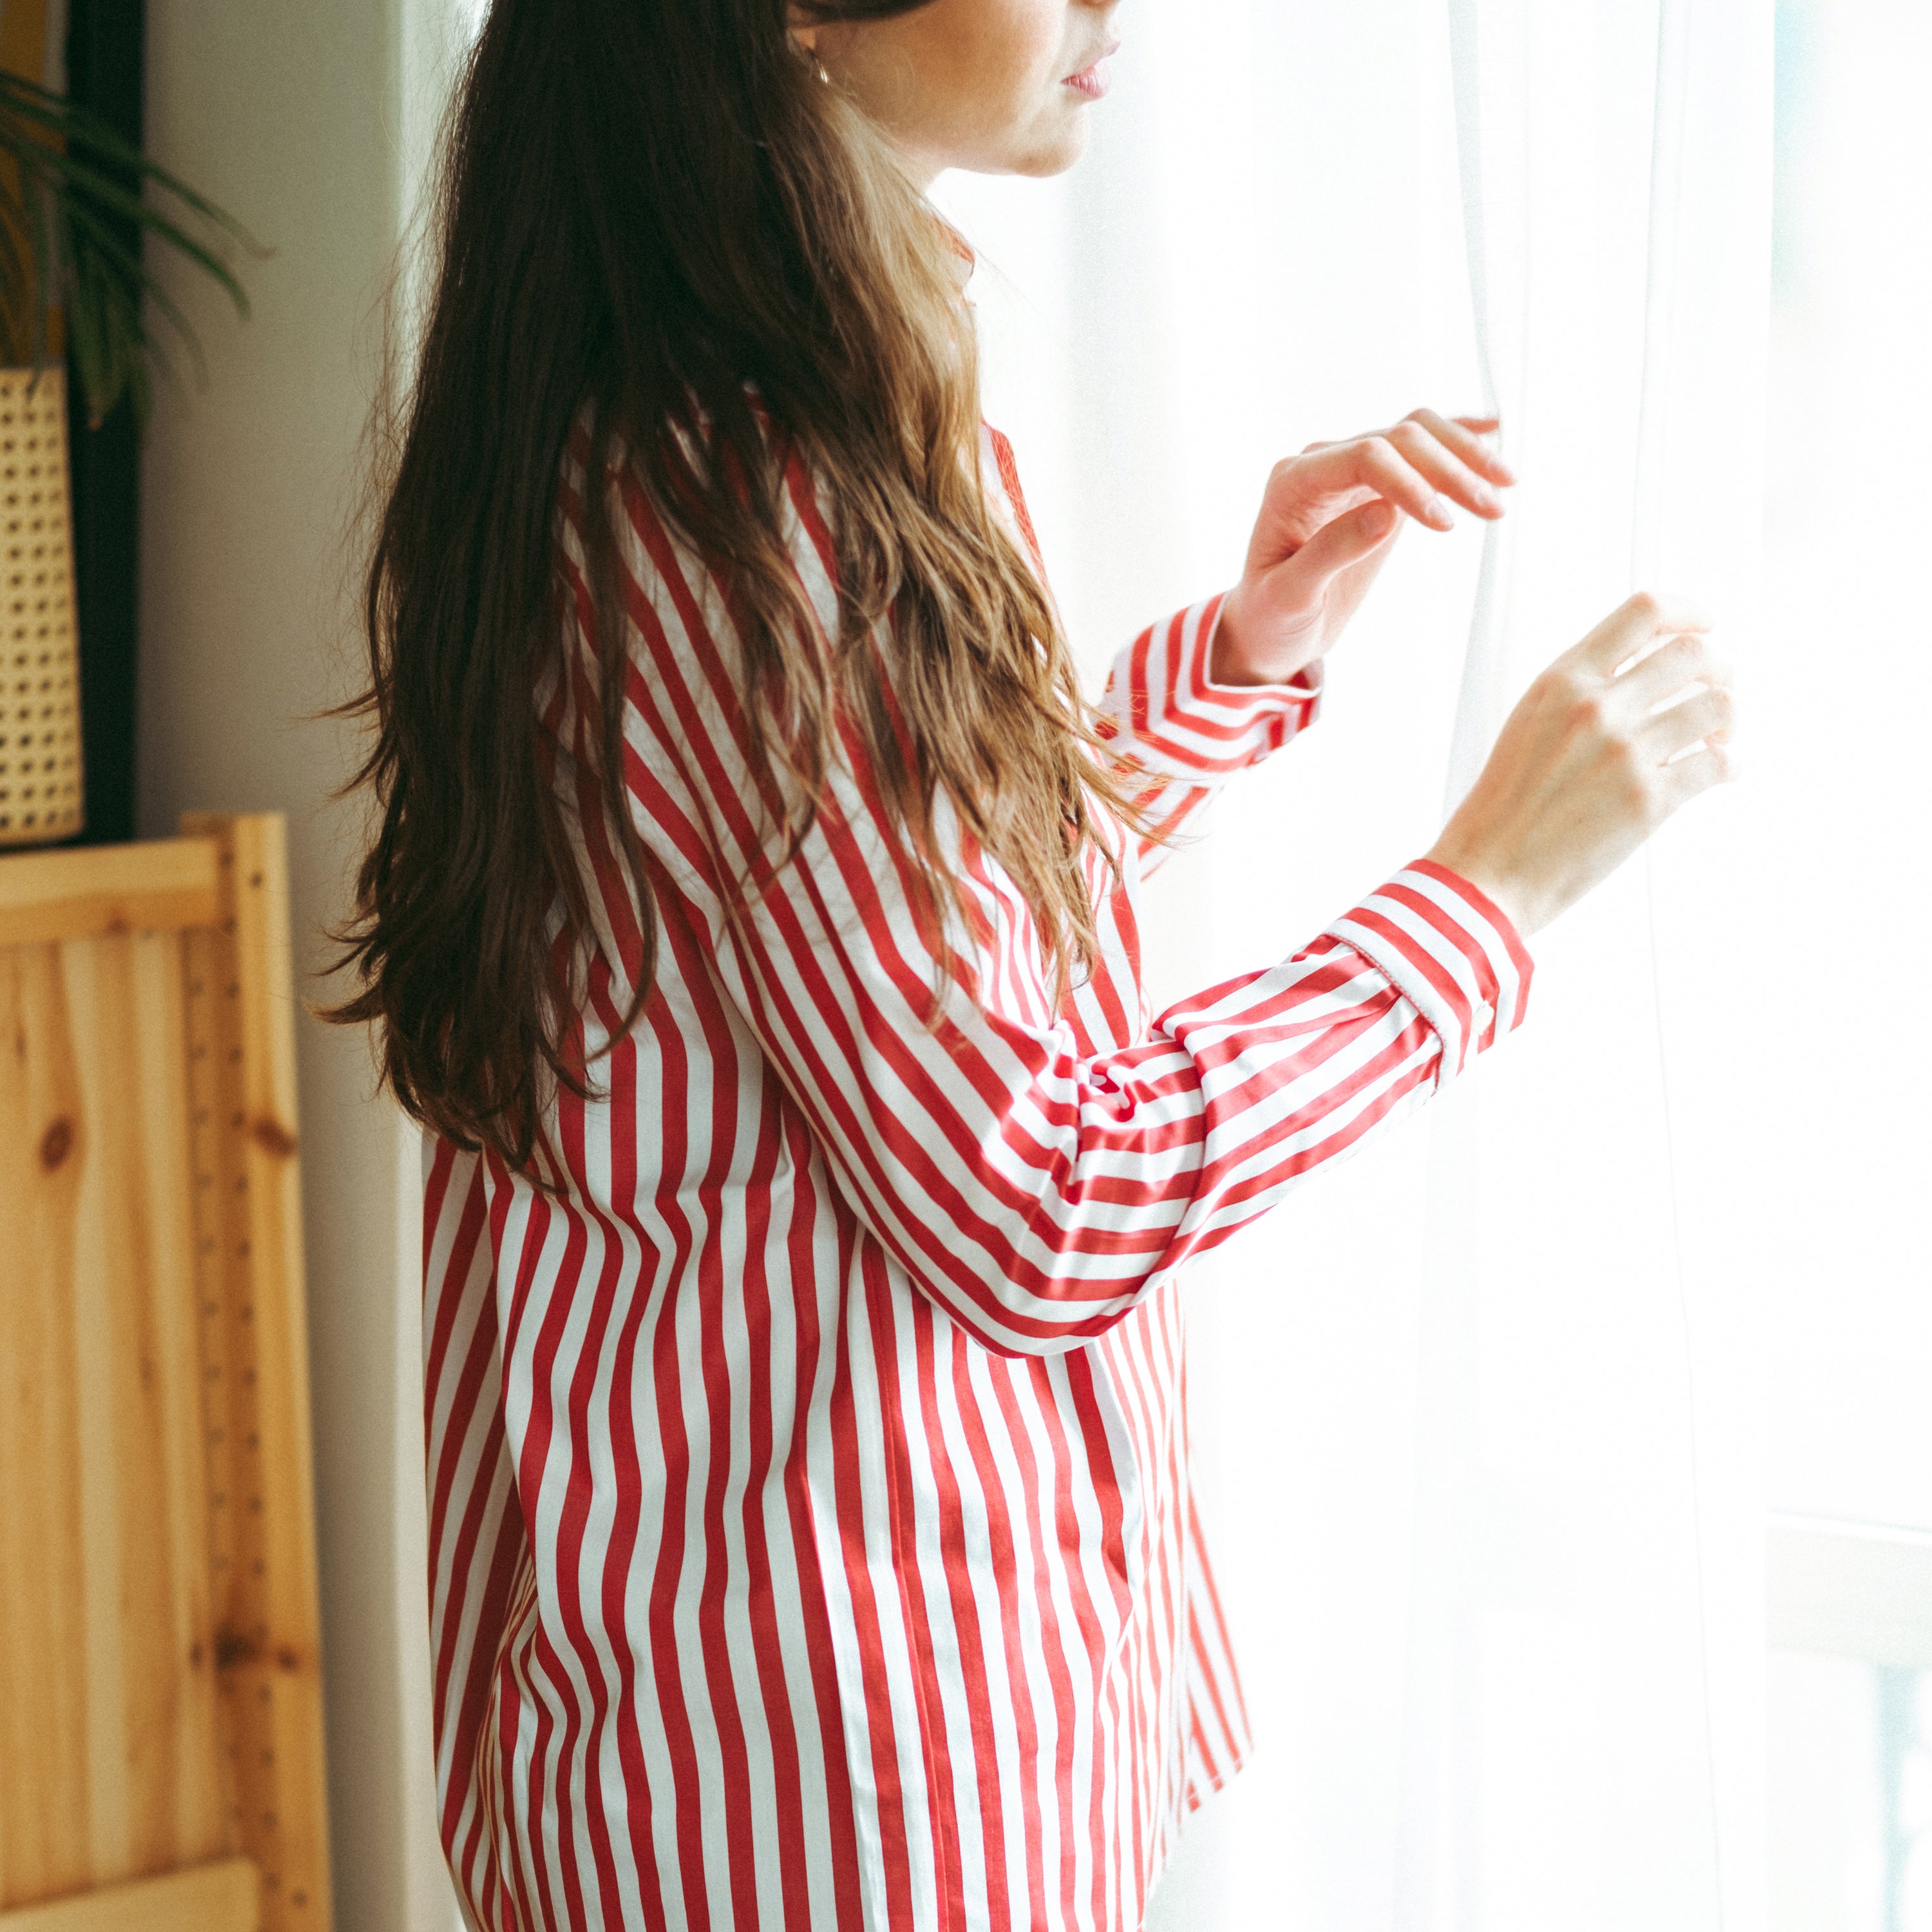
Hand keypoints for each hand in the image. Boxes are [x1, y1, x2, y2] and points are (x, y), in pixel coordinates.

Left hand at [1211, 408, 1513, 687]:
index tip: (1445, 526)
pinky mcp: (1377, 483)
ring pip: (1417, 435)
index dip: (1411, 483)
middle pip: (1399, 438)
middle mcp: (1322, 464)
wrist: (1269, 626)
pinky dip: (1456, 440)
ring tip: (1504, 488)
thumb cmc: (1270, 616)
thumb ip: (1329, 554)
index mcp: (1293, 484)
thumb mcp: (1290, 598)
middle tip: (1492, 509)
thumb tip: (1385, 512)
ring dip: (1464, 455)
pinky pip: (1420, 448)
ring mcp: (1351, 469)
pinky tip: (1493, 433)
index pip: (1365, 458)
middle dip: (1450, 469)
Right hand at [1426, 592, 1738, 937]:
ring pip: (1718, 706)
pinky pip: (1718, 764)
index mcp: (1561, 681)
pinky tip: (1722, 771)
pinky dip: (1730, 765)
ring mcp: (1625, 753)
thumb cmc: (1504, 805)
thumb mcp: (1529, 724)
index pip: (1644, 612)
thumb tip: (1645, 671)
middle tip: (1716, 691)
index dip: (1688, 613)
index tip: (1705, 626)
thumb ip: (1579, 691)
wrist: (1487, 873)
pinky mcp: (1648, 801)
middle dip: (1719, 670)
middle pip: (1693, 655)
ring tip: (1717, 735)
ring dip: (1729, 719)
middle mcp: (1596, 708)